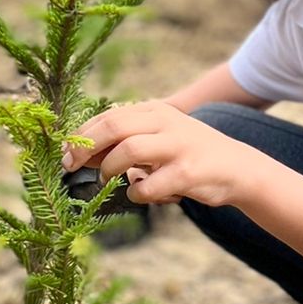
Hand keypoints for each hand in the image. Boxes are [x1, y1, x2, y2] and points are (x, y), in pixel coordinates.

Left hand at [64, 101, 253, 207]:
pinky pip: (147, 185)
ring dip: (109, 170)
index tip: (65, 153)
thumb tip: (81, 153)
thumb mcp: (159, 137)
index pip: (108, 116)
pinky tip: (140, 192)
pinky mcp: (187, 173)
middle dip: (85, 148)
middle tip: (70, 166)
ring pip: (127, 151)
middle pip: (113, 127)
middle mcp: (166, 123)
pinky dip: (136, 192)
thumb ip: (126, 140)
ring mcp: (177, 147)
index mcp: (155, 111)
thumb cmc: (189, 154)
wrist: (237, 168)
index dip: (81, 135)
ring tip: (108, 181)